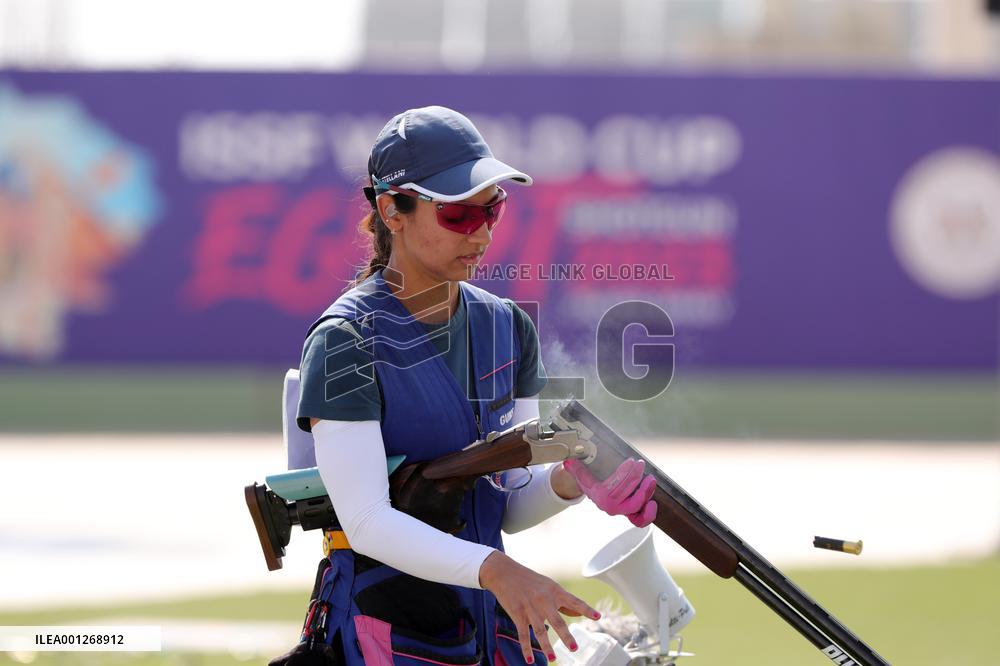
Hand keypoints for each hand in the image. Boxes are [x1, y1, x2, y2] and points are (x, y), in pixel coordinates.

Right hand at [479, 551, 599, 663]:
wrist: (504, 572)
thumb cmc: (530, 580)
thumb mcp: (549, 586)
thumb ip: (564, 601)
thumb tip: (579, 613)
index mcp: (555, 591)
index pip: (574, 601)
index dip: (586, 609)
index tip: (598, 617)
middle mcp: (544, 600)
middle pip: (557, 621)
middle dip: (566, 636)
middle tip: (574, 648)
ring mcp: (530, 608)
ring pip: (540, 630)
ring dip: (546, 646)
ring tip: (553, 659)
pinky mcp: (517, 614)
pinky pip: (523, 634)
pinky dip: (526, 648)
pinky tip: (530, 659)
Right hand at [563, 458, 656, 527]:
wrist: (593, 492)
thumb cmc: (590, 481)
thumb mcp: (582, 474)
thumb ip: (576, 469)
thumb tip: (568, 462)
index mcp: (599, 497)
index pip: (614, 487)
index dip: (624, 474)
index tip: (630, 461)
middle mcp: (610, 507)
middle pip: (628, 496)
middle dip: (636, 479)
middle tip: (640, 464)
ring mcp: (621, 511)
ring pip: (637, 506)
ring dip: (646, 492)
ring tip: (650, 478)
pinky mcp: (630, 513)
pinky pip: (640, 520)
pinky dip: (648, 514)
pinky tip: (652, 502)